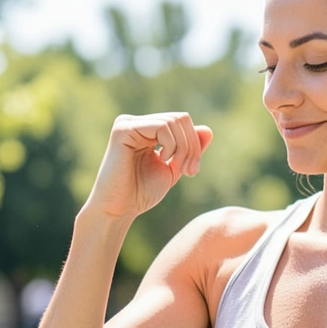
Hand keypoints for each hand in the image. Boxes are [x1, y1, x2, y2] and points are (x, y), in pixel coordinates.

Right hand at [88, 112, 212, 218]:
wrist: (119, 209)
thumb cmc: (141, 193)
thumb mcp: (174, 168)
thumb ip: (189, 149)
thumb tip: (208, 129)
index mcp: (146, 130)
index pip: (181, 121)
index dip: (194, 144)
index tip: (192, 171)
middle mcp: (136, 122)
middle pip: (180, 118)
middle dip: (191, 146)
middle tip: (190, 171)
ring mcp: (128, 123)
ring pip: (173, 121)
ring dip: (184, 148)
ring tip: (178, 169)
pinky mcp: (122, 129)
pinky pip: (161, 127)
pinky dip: (171, 145)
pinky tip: (162, 160)